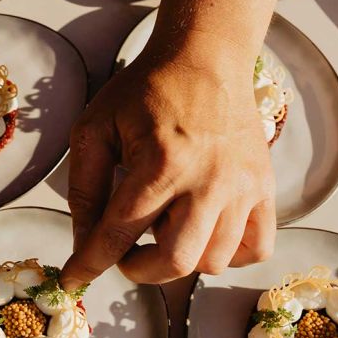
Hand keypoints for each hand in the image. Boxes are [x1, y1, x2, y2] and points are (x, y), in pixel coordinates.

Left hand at [60, 44, 275, 286]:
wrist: (206, 58)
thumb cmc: (145, 91)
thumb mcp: (95, 129)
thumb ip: (84, 188)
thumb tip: (84, 241)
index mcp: (160, 163)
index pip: (118, 234)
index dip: (89, 264)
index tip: (73, 280)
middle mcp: (208, 181)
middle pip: (174, 262)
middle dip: (138, 269)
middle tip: (124, 251)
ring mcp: (242, 187)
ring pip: (213, 261)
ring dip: (179, 258)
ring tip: (163, 228)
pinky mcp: (264, 187)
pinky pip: (255, 249)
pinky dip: (228, 255)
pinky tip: (203, 235)